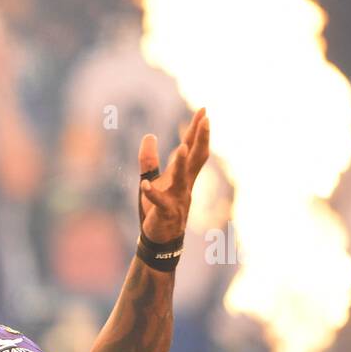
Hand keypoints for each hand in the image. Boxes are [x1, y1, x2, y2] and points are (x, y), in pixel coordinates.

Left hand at [138, 108, 210, 243]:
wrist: (160, 239)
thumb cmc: (158, 209)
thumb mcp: (152, 180)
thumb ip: (149, 160)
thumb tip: (148, 136)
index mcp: (183, 176)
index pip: (192, 149)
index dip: (197, 131)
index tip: (204, 111)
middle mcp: (185, 185)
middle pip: (195, 159)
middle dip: (201, 140)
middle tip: (206, 120)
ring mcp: (177, 199)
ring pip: (181, 179)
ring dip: (181, 164)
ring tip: (180, 147)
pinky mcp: (165, 213)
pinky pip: (159, 202)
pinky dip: (152, 194)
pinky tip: (145, 186)